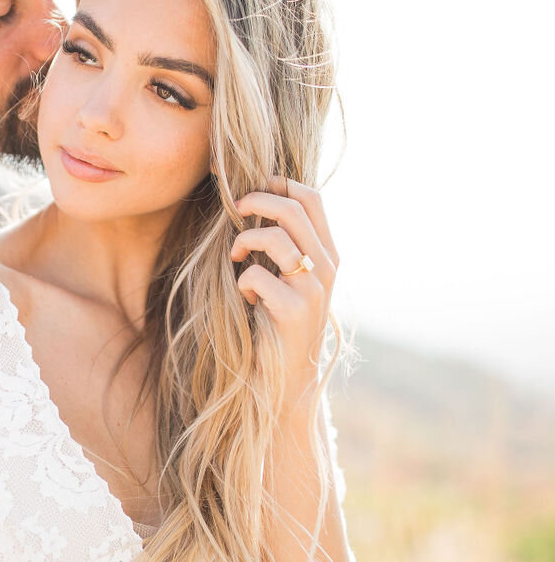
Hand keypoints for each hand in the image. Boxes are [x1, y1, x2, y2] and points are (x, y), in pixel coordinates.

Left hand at [231, 177, 338, 401]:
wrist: (286, 378)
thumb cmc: (277, 322)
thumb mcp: (287, 277)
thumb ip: (283, 244)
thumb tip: (253, 199)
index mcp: (327, 253)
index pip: (312, 198)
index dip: (278, 183)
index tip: (250, 189)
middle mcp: (326, 267)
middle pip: (292, 209)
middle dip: (255, 201)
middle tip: (234, 210)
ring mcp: (313, 290)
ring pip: (275, 238)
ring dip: (243, 241)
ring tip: (236, 257)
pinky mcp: (294, 312)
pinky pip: (256, 276)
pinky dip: (243, 282)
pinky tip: (247, 298)